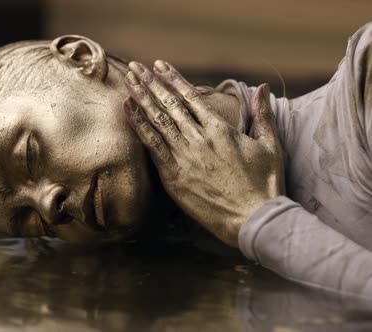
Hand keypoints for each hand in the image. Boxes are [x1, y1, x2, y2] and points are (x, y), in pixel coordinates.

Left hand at [123, 60, 284, 246]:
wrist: (255, 219)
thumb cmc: (265, 184)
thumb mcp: (270, 145)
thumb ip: (263, 114)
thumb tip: (261, 87)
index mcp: (221, 130)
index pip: (191, 98)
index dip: (173, 79)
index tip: (160, 65)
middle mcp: (200, 139)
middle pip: (170, 105)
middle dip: (151, 83)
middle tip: (135, 67)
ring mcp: (185, 158)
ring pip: (158, 121)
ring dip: (141, 99)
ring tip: (127, 81)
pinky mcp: (174, 177)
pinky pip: (152, 146)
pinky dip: (139, 126)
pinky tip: (127, 111)